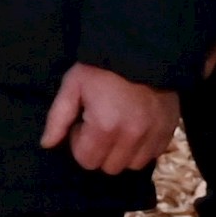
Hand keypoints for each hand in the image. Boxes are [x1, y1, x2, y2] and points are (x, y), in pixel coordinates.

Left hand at [41, 65, 180, 173]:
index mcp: (104, 126)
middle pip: (109, 167)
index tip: (84, 122)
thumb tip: (47, 144)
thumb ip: (58, 117)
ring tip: (119, 127)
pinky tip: (136, 128)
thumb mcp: (73, 85)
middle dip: (100, 151)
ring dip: (122, 153)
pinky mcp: (168, 131)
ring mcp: (153, 136)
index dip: (80, 143)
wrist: (142, 49)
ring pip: (132, 165)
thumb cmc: (102, 67)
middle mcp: (131, 137)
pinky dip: (142, 148)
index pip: (86, 161)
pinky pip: (153, 156)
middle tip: (100, 125)